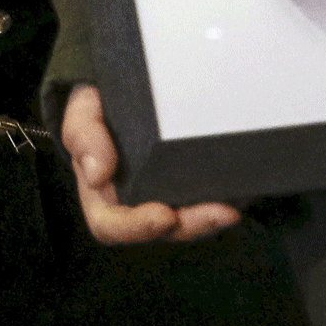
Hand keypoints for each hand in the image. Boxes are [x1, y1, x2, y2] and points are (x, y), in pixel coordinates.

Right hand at [60, 85, 241, 243]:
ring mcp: (167, 199)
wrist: (118, 96)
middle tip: (221, 212)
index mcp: (104, 200)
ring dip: (213, 217)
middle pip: (164, 229)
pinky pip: (210, 201)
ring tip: (235, 203)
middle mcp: (138, 206)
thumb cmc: (96, 113)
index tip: (163, 216)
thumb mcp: (81, 116)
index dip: (139, 227)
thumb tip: (98, 174)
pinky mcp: (191, 188)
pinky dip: (228, 197)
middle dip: (193, 224)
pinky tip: (244, 189)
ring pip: (191, 221)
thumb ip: (85, 139)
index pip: (115, 226)